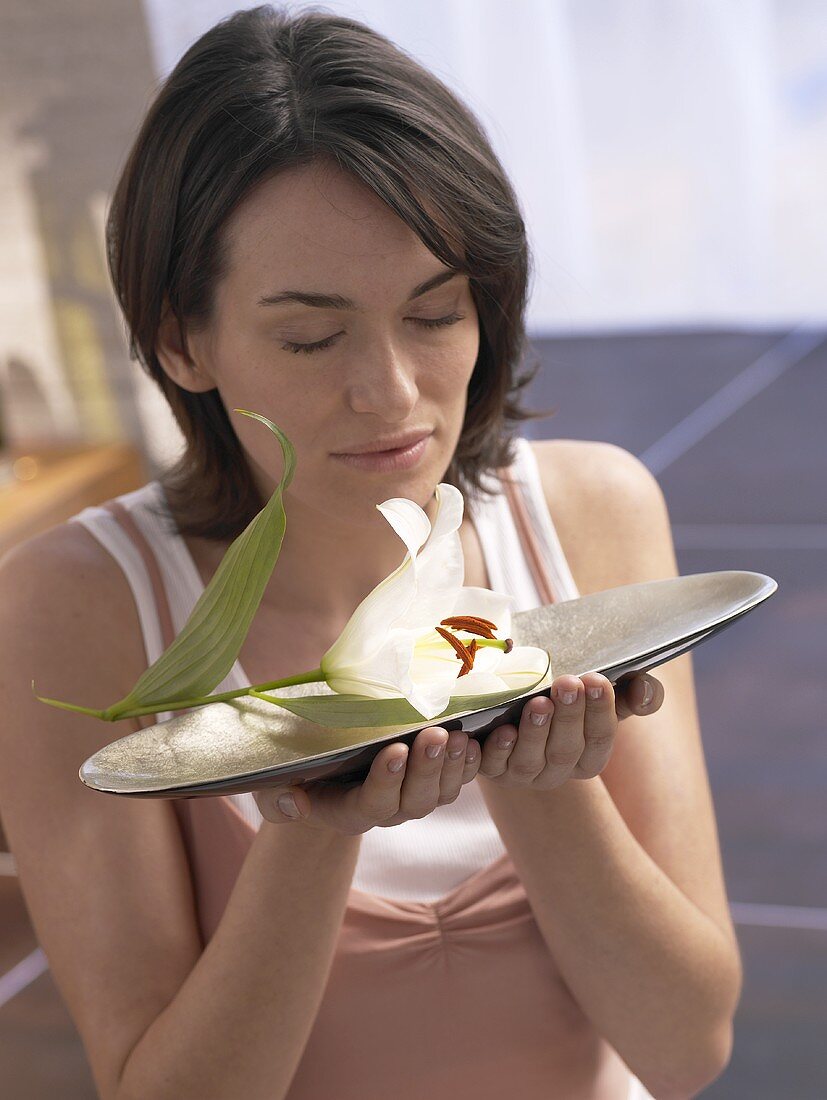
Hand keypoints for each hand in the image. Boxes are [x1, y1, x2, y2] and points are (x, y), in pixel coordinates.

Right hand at [254, 726, 480, 833]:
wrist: (325, 769)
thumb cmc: (296, 773)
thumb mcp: (275, 784)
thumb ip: (278, 798)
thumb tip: (293, 802)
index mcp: (351, 811)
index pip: (372, 803)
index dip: (385, 780)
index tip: (393, 750)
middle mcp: (389, 810)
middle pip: (415, 799)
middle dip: (427, 768)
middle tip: (435, 735)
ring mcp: (416, 797)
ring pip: (442, 792)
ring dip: (454, 765)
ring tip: (460, 734)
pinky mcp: (436, 781)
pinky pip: (460, 779)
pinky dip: (472, 761)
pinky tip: (482, 737)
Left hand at [475, 671, 663, 788]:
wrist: (517, 708)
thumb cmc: (570, 702)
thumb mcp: (603, 696)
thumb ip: (633, 693)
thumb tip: (646, 689)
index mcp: (590, 757)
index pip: (600, 738)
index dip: (599, 711)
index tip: (596, 680)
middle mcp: (558, 771)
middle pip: (566, 750)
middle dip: (569, 716)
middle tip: (567, 684)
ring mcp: (524, 772)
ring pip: (531, 760)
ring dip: (536, 732)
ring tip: (538, 703)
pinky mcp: (492, 768)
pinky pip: (493, 766)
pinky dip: (497, 751)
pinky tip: (501, 731)